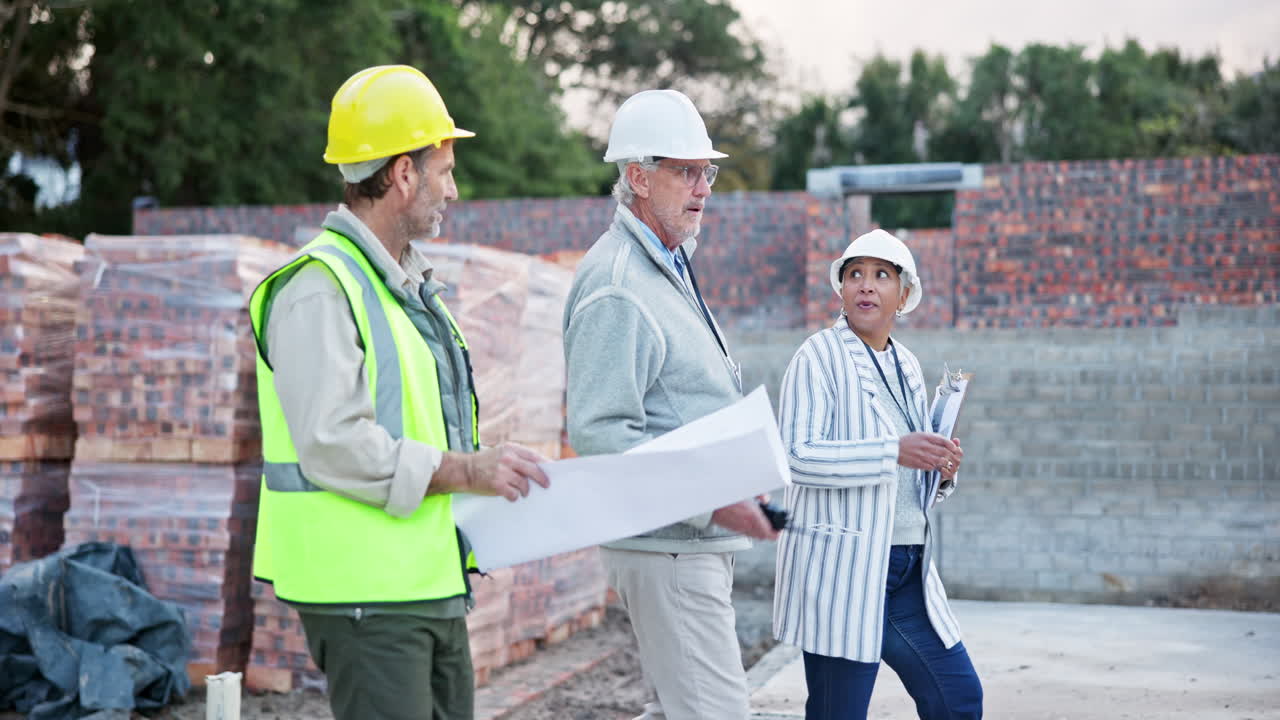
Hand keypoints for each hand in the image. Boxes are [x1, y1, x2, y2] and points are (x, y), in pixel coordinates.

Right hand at [433, 442, 550, 501]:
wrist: (464, 470)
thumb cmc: (484, 463)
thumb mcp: (501, 452)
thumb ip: (517, 457)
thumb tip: (538, 467)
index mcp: (511, 448)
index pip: (533, 456)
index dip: (545, 464)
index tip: (552, 470)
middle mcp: (508, 458)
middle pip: (533, 469)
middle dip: (542, 479)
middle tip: (547, 485)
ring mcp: (502, 471)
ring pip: (523, 483)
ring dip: (525, 490)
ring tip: (523, 492)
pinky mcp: (497, 484)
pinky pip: (513, 494)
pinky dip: (514, 497)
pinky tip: (512, 496)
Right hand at [711, 500, 779, 540]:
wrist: (710, 503)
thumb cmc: (727, 497)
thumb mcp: (746, 491)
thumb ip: (760, 495)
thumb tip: (766, 499)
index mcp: (753, 516)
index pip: (770, 533)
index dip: (778, 532)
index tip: (780, 526)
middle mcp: (748, 525)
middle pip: (765, 536)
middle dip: (770, 530)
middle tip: (772, 522)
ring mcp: (740, 529)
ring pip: (756, 535)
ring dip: (761, 530)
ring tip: (762, 521)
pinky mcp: (734, 529)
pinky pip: (747, 532)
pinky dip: (752, 528)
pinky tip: (750, 520)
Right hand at [897, 432, 961, 473]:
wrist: (893, 449)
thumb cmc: (909, 441)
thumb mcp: (921, 435)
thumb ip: (935, 437)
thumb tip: (950, 441)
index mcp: (926, 437)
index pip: (944, 441)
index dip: (952, 445)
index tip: (955, 448)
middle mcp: (924, 446)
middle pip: (944, 452)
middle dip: (952, 457)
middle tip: (955, 459)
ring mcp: (921, 455)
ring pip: (940, 461)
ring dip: (945, 463)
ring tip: (946, 464)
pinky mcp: (918, 463)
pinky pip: (931, 467)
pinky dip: (935, 468)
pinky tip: (935, 466)